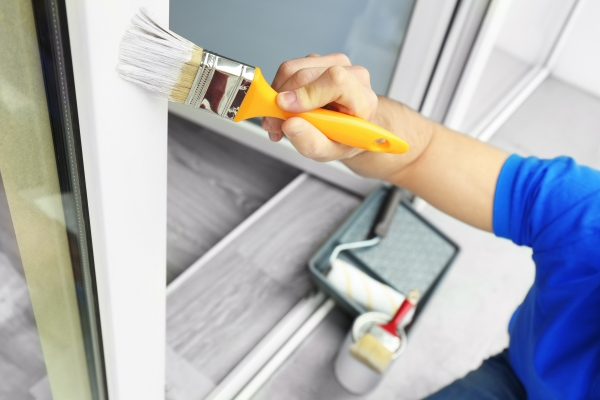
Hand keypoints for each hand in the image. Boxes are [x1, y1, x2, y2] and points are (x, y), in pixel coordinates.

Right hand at [262, 53, 376, 161]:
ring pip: (292, 69)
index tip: (284, 107)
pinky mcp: (316, 62)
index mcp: (362, 97)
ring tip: (280, 121)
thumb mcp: (329, 152)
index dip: (307, 92)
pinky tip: (285, 110)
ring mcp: (333, 64)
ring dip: (277, 95)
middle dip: (281, 100)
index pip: (335, 80)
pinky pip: (289, 70)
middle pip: (306, 74)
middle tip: (274, 124)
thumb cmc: (343, 139)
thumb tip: (289, 124)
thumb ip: (311, 142)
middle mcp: (350, 73)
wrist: (348, 129)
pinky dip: (279, 91)